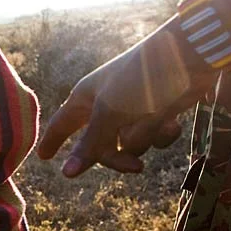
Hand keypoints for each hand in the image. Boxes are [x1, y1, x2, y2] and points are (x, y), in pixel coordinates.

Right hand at [37, 23, 214, 176]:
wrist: (187, 57)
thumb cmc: (139, 79)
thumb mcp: (109, 114)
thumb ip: (89, 146)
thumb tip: (66, 174)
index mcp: (86, 98)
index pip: (61, 124)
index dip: (52, 141)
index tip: (43, 156)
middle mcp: (105, 106)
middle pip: (100, 147)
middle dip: (119, 157)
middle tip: (135, 167)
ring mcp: (131, 111)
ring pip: (129, 145)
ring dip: (146, 137)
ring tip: (158, 119)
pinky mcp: (156, 113)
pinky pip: (153, 138)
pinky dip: (163, 132)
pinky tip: (173, 120)